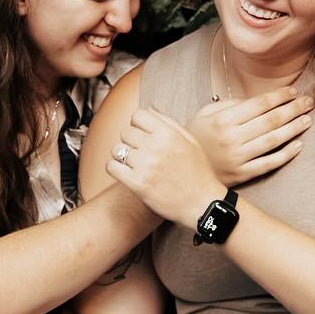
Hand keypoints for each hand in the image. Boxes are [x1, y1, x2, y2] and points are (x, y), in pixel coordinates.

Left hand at [107, 107, 222, 227]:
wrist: (202, 204)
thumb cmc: (199, 174)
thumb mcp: (191, 142)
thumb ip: (169, 123)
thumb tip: (149, 109)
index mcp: (169, 134)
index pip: (138, 115)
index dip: (138, 124)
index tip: (142, 134)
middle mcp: (156, 147)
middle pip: (125, 132)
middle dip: (130, 141)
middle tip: (140, 152)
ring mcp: (145, 165)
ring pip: (117, 149)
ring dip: (122, 155)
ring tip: (134, 163)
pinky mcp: (137, 183)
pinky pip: (112, 167)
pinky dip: (115, 169)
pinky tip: (125, 172)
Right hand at [189, 88, 312, 185]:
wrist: (180, 170)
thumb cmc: (197, 137)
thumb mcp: (205, 114)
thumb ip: (230, 105)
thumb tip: (259, 101)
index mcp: (223, 120)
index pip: (259, 104)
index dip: (279, 96)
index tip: (293, 91)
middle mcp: (232, 138)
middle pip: (270, 120)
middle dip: (293, 109)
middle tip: (308, 102)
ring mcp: (238, 158)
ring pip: (273, 141)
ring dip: (294, 128)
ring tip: (307, 119)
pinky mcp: (242, 175)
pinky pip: (269, 163)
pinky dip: (286, 154)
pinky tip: (298, 145)